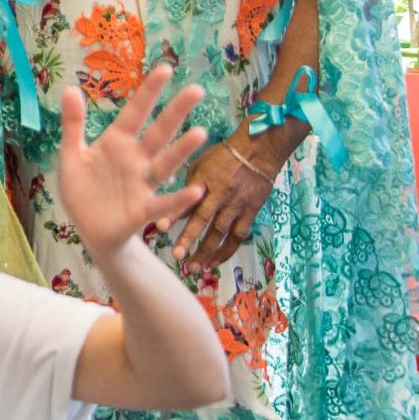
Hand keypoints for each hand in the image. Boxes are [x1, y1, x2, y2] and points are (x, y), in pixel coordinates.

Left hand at [59, 65, 207, 260]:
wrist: (89, 230)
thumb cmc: (84, 190)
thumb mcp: (72, 155)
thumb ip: (73, 124)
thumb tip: (70, 88)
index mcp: (116, 143)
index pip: (134, 113)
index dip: (148, 92)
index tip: (165, 68)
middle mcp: (135, 159)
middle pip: (158, 132)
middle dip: (175, 112)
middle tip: (197, 90)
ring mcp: (142, 184)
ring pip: (166, 163)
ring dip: (182, 149)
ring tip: (201, 132)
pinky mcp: (143, 209)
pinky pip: (163, 202)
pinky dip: (179, 198)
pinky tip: (196, 190)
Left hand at [172, 129, 283, 271]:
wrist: (258, 151)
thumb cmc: (223, 156)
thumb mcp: (200, 165)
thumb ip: (189, 186)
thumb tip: (174, 207)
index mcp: (206, 180)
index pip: (188, 199)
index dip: (174, 213)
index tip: (160, 227)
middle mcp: (222, 195)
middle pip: (204, 221)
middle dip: (189, 240)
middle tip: (176, 257)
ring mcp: (237, 206)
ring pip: (221, 234)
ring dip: (206, 253)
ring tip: (193, 269)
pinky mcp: (250, 213)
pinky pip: (238, 237)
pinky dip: (225, 252)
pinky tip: (213, 264)